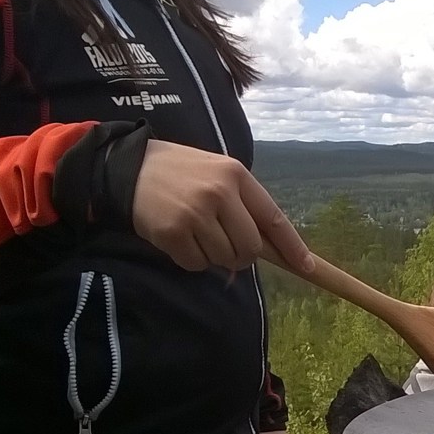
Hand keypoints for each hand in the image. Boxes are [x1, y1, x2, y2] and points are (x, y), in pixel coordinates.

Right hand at [132, 140, 313, 272]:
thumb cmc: (180, 173)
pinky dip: (191, 259)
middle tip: (223, 244)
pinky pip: (197, 264)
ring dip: (213, 256)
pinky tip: (178, 237)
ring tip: (195, 232)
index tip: (307, 267)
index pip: (274, 219)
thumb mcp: (217, 174)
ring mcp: (195, 213)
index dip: (292, 247)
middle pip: (250, 248)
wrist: (126, 167)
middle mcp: (219, 193)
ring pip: (224, 259)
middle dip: (241, 256)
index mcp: (237, 175)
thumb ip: (243, 204)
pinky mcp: (173, 232)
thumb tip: (270, 249)